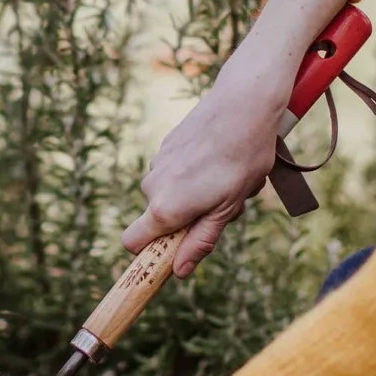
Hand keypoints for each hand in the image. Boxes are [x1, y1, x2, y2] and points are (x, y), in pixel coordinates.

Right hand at [120, 74, 282, 273]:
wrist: (243, 104)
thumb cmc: (242, 159)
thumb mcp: (227, 208)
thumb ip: (200, 241)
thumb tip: (179, 271)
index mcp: (165, 208)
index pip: (133, 244)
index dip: (150, 254)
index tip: (175, 253)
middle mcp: (152, 187)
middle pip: (160, 220)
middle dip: (189, 220)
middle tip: (226, 204)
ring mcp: (158, 163)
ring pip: (171, 195)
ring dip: (196, 196)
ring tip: (229, 177)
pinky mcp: (166, 146)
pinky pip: (176, 173)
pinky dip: (195, 174)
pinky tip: (222, 156)